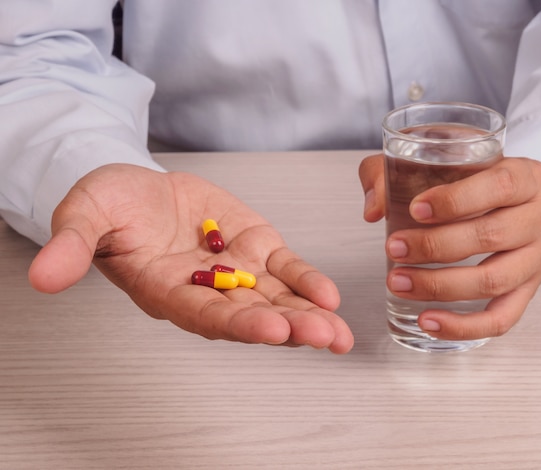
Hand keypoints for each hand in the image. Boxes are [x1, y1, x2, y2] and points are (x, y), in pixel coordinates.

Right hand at [28, 164, 353, 352]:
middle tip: (320, 336)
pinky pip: (284, 269)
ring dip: (308, 315)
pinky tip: (329, 295)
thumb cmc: (112, 205)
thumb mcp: (85, 214)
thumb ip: (72, 244)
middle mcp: (207, 290)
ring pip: (276, 298)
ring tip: (337, 331)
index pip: (205, 315)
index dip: (237, 323)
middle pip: (250, 315)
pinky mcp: (255, 247)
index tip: (270, 329)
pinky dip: (306, 280)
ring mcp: (236, 271)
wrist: (142, 189)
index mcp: (167, 291)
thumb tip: (43, 277)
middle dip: (287, 327)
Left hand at [359, 154, 540, 340]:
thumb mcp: (430, 155)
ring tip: (398, 283)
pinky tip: (427, 321)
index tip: (415, 209)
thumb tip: (374, 209)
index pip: (500, 186)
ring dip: (440, 286)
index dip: (456, 201)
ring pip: (494, 281)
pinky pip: (503, 318)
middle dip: (435, 247)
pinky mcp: (529, 289)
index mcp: (528, 176)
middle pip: (492, 236)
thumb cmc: (462, 174)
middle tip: (394, 248)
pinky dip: (463, 325)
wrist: (497, 190)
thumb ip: (390, 171)